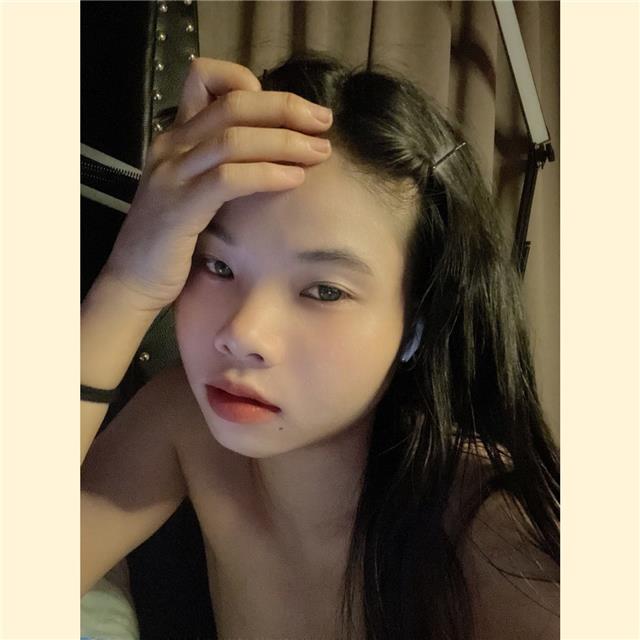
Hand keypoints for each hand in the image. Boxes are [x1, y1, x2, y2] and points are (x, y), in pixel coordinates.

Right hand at [103, 58, 332, 312]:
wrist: (133, 280)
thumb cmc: (173, 239)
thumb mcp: (197, 190)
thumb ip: (224, 164)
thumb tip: (272, 150)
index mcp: (177, 136)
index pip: (207, 78)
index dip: (253, 84)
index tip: (293, 111)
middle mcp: (172, 145)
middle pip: (233, 104)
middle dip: (286, 108)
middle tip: (323, 121)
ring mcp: (172, 174)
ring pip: (233, 138)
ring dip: (285, 140)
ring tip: (319, 151)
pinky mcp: (179, 207)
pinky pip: (228, 179)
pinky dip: (267, 174)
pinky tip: (295, 178)